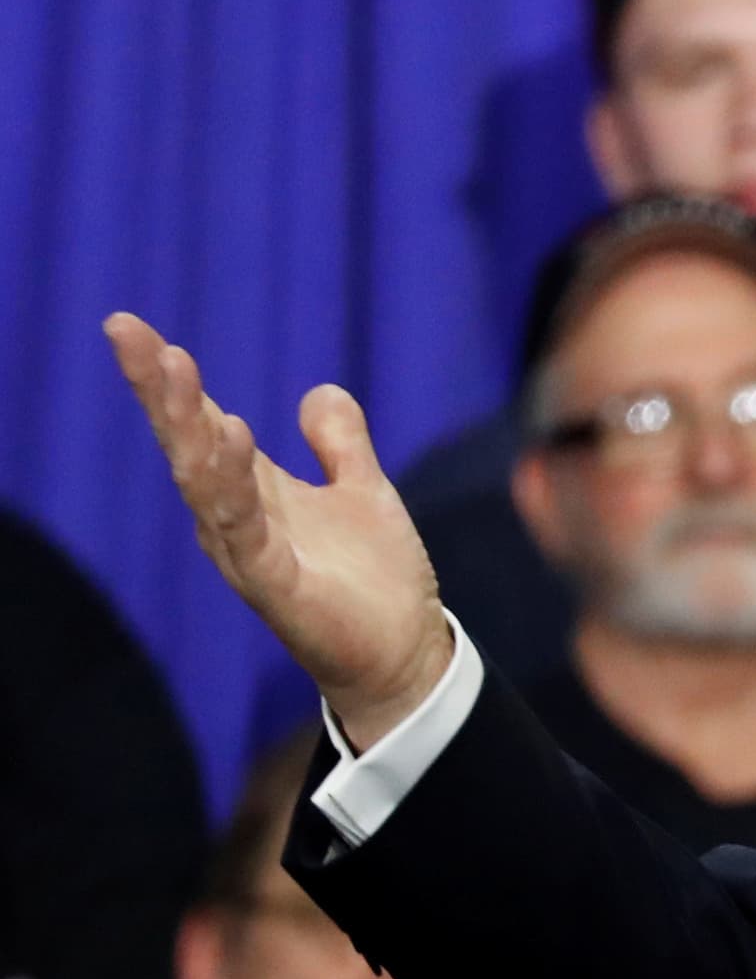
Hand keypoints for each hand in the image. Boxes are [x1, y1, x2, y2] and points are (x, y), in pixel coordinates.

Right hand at [103, 313, 449, 743]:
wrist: (405, 654)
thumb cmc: (376, 580)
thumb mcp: (362, 492)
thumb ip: (339, 444)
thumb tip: (320, 391)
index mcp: (252, 490)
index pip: (199, 423)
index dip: (166, 378)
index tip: (132, 325)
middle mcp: (235, 518)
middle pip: (185, 442)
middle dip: (157, 388)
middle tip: (128, 330)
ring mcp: (248, 552)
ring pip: (202, 479)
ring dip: (187, 423)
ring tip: (173, 364)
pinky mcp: (274, 585)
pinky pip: (243, 527)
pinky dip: (231, 482)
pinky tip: (229, 435)